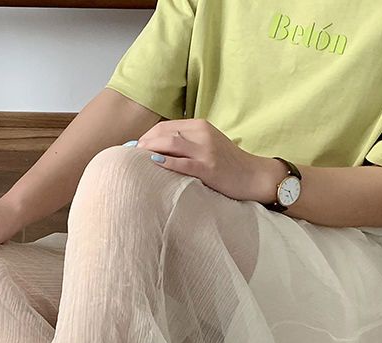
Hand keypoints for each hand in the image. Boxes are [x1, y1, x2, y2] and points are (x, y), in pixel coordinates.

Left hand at [133, 118, 284, 202]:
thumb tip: (158, 149)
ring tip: (135, 160)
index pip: (165, 126)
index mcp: (199, 126)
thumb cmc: (227, 164)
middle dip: (143, 143)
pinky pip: (182, 163)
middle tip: (128, 156)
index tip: (133, 148)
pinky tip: (153, 164)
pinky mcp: (208, 168)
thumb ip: (186, 143)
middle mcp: (202, 134)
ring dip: (149, 150)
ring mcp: (206, 150)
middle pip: (163, 133)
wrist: (253, 176)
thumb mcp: (207, 145)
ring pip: (170, 144)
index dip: (146, 136)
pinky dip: (166, 162)